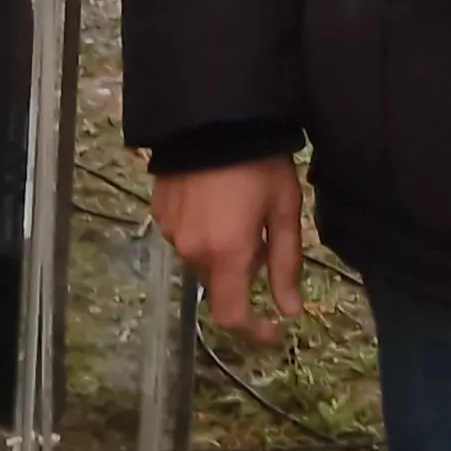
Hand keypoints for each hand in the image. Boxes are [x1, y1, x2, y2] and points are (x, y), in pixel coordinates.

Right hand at [151, 155, 306, 348]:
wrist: (214, 116)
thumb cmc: (259, 162)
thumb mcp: (283, 210)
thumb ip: (286, 265)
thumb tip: (290, 311)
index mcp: (226, 255)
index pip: (232, 317)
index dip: (254, 334)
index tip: (274, 333)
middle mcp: (192, 251)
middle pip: (218, 285)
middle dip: (242, 277)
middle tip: (264, 239)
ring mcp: (171, 231)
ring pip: (201, 260)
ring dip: (222, 253)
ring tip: (241, 211)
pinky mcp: (159, 212)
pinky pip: (185, 236)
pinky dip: (204, 232)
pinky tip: (217, 200)